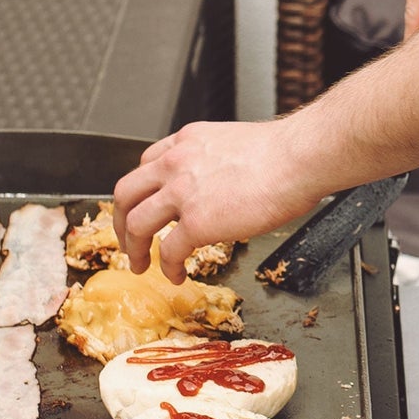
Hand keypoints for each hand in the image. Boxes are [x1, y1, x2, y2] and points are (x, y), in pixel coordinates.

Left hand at [113, 118, 327, 282]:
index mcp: (185, 143)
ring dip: (133, 248)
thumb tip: (220, 183)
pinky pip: (167, 250)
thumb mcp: (233, 144)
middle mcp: (175, 163)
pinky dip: (167, 267)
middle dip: (120, 220)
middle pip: (126, 192)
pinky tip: (176, 275)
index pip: (146, 164)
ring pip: (135, 222)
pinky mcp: (196, 222)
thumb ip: (214, 161)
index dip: (141, 191)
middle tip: (127, 240)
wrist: (298, 159)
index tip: (143, 206)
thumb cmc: (284, 154)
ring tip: (140, 265)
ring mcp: (181, 193)